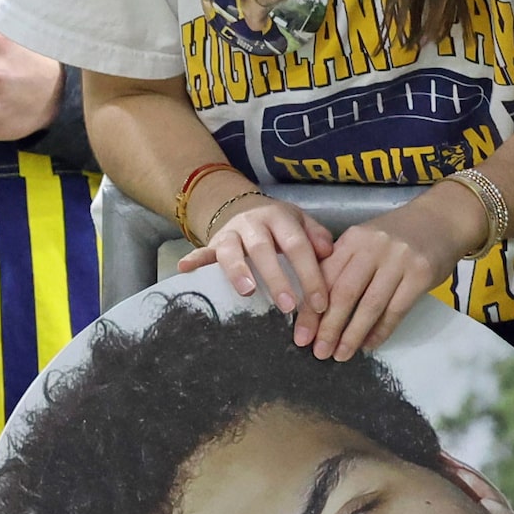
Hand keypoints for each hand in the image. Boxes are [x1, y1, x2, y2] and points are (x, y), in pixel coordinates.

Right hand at [178, 193, 334, 330]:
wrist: (246, 208)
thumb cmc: (281, 226)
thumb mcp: (302, 224)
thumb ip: (317, 237)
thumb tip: (329, 253)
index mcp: (280, 218)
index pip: (298, 246)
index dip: (310, 274)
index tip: (319, 303)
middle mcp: (253, 223)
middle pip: (264, 250)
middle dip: (276, 278)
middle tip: (288, 306)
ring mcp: (231, 233)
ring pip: (231, 250)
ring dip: (238, 271)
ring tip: (247, 291)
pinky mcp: (213, 243)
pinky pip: (201, 251)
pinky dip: (194, 260)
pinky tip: (185, 269)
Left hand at [306, 182, 485, 361]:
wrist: (442, 219)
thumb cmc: (398, 234)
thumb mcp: (366, 240)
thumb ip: (344, 265)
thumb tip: (318, 310)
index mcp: (353, 238)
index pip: (324, 278)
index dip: (310, 310)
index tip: (301, 335)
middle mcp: (373, 247)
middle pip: (344, 293)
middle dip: (328, 327)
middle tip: (319, 352)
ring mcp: (399, 260)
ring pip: (370, 305)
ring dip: (353, 334)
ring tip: (341, 354)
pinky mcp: (421, 274)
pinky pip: (396, 310)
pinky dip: (381, 330)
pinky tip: (370, 344)